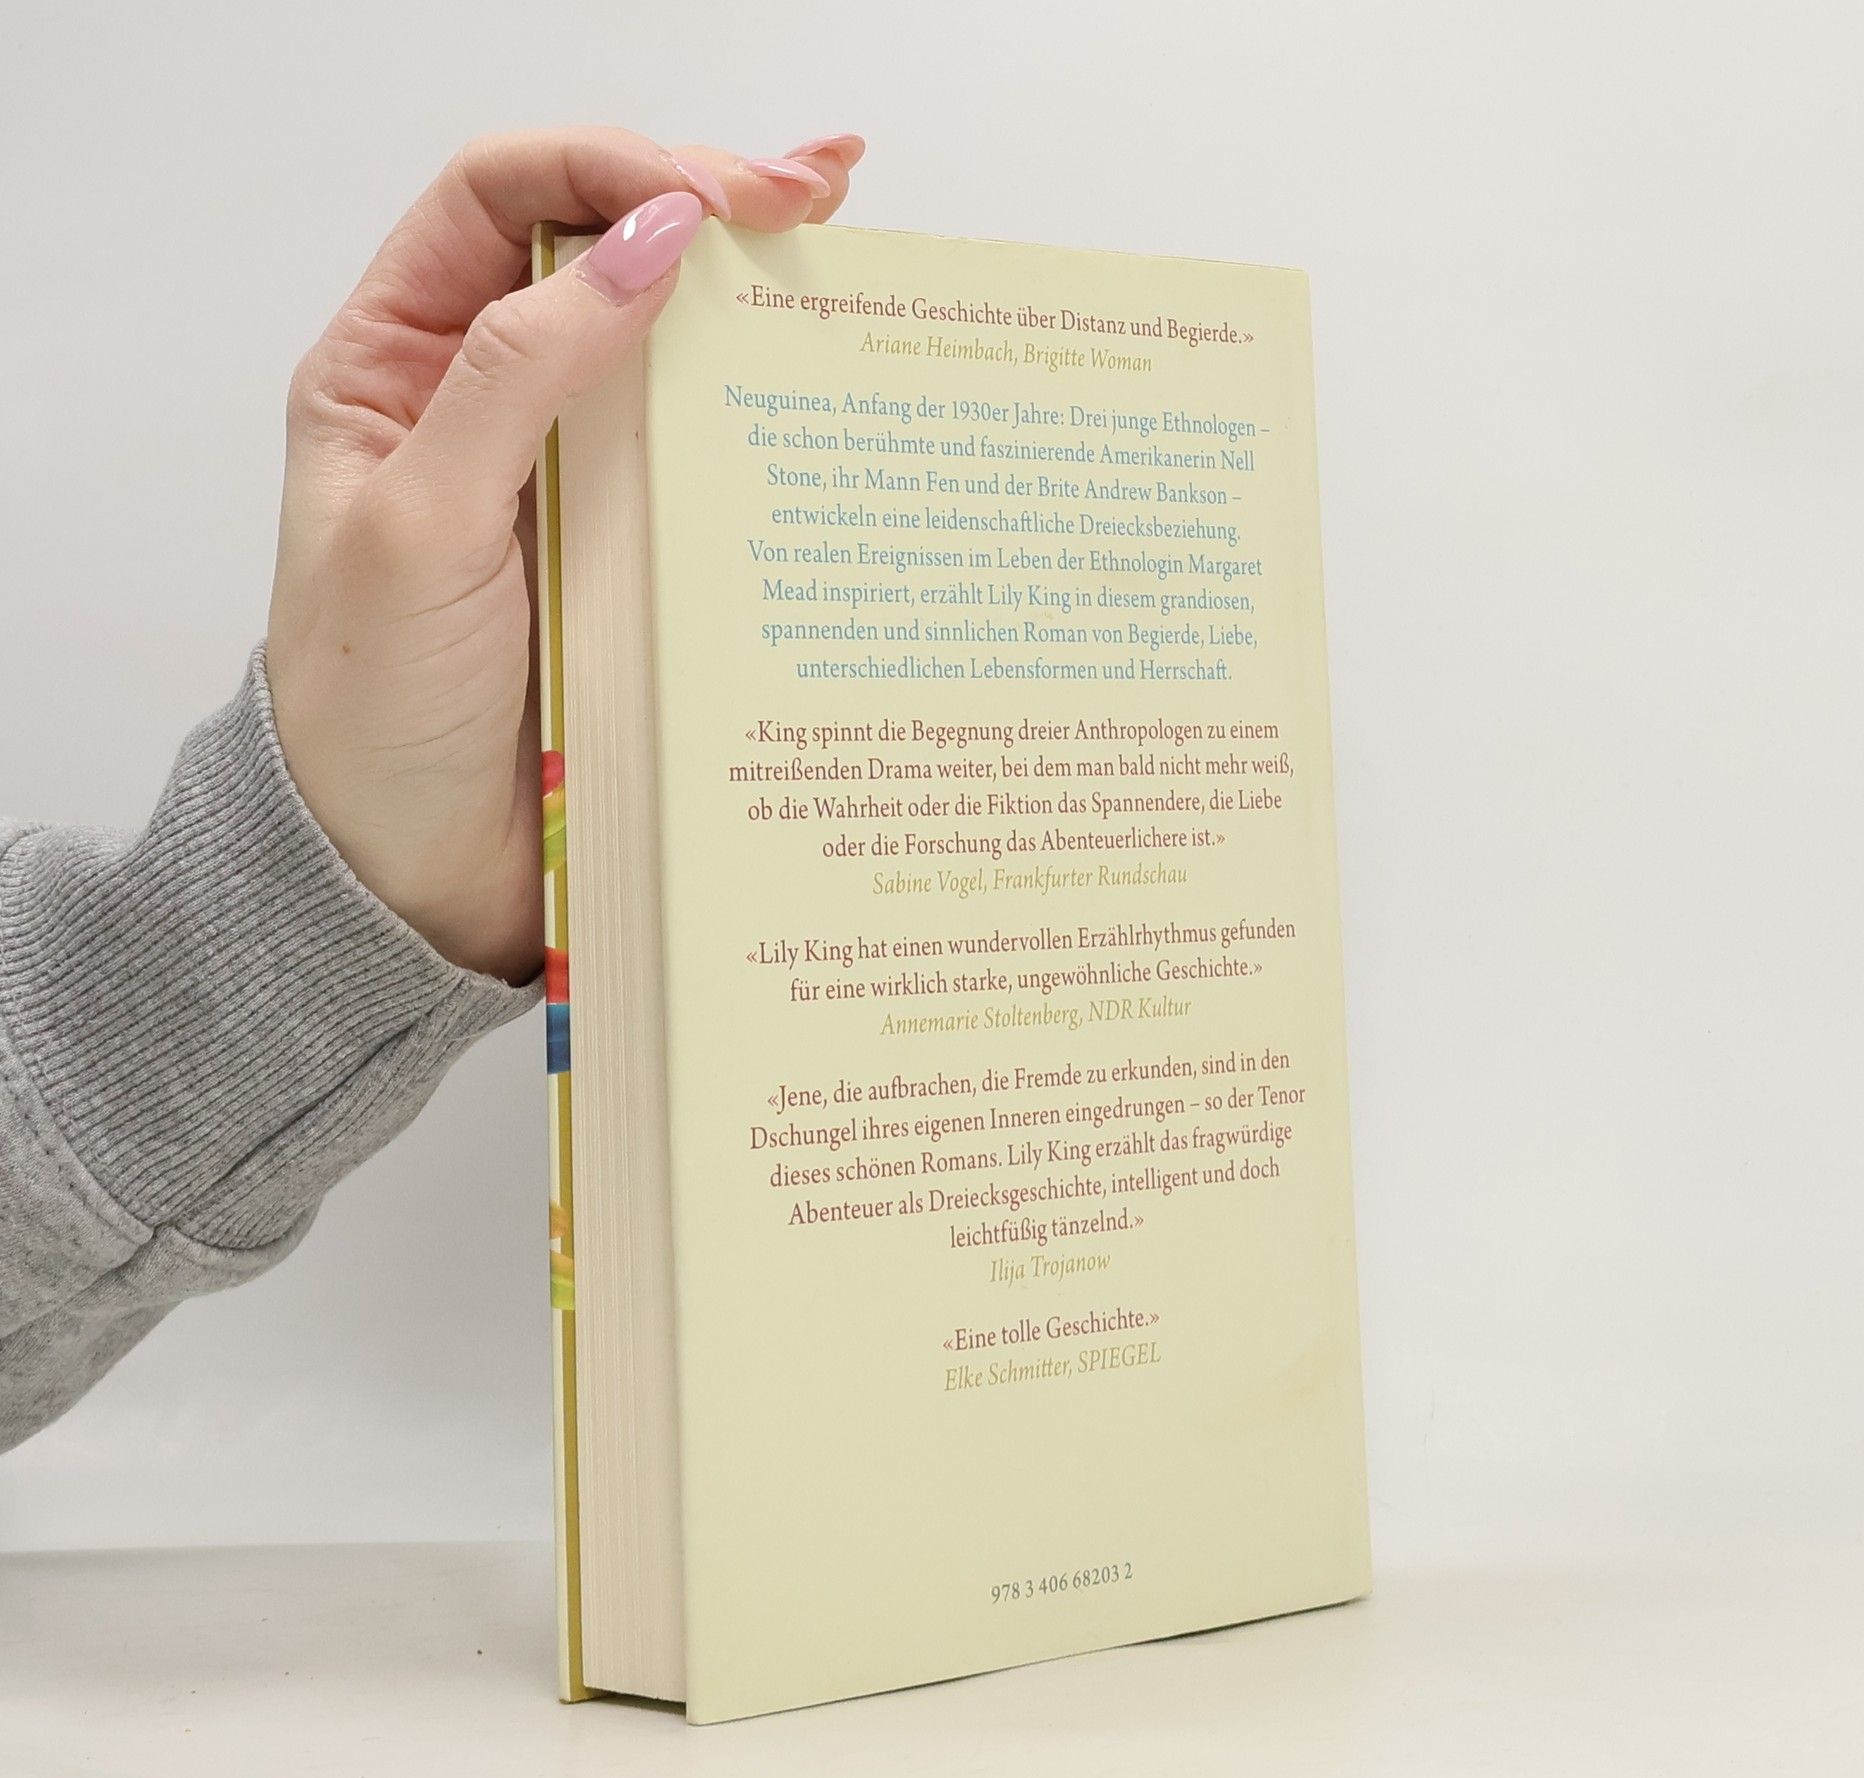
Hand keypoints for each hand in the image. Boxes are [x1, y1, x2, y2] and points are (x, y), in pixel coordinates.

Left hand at [265, 127, 864, 981]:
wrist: (410, 874)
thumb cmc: (374, 712)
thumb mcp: (424, 523)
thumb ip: (519, 374)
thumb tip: (646, 243)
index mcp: (398, 366)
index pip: (499, 200)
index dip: (609, 169)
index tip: (715, 199)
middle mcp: (486, 403)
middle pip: (598, 251)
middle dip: (704, 202)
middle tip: (813, 193)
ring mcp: (567, 477)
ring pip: (664, 349)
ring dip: (749, 291)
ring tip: (843, 239)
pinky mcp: (631, 553)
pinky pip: (702, 457)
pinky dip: (765, 411)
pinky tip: (830, 371)